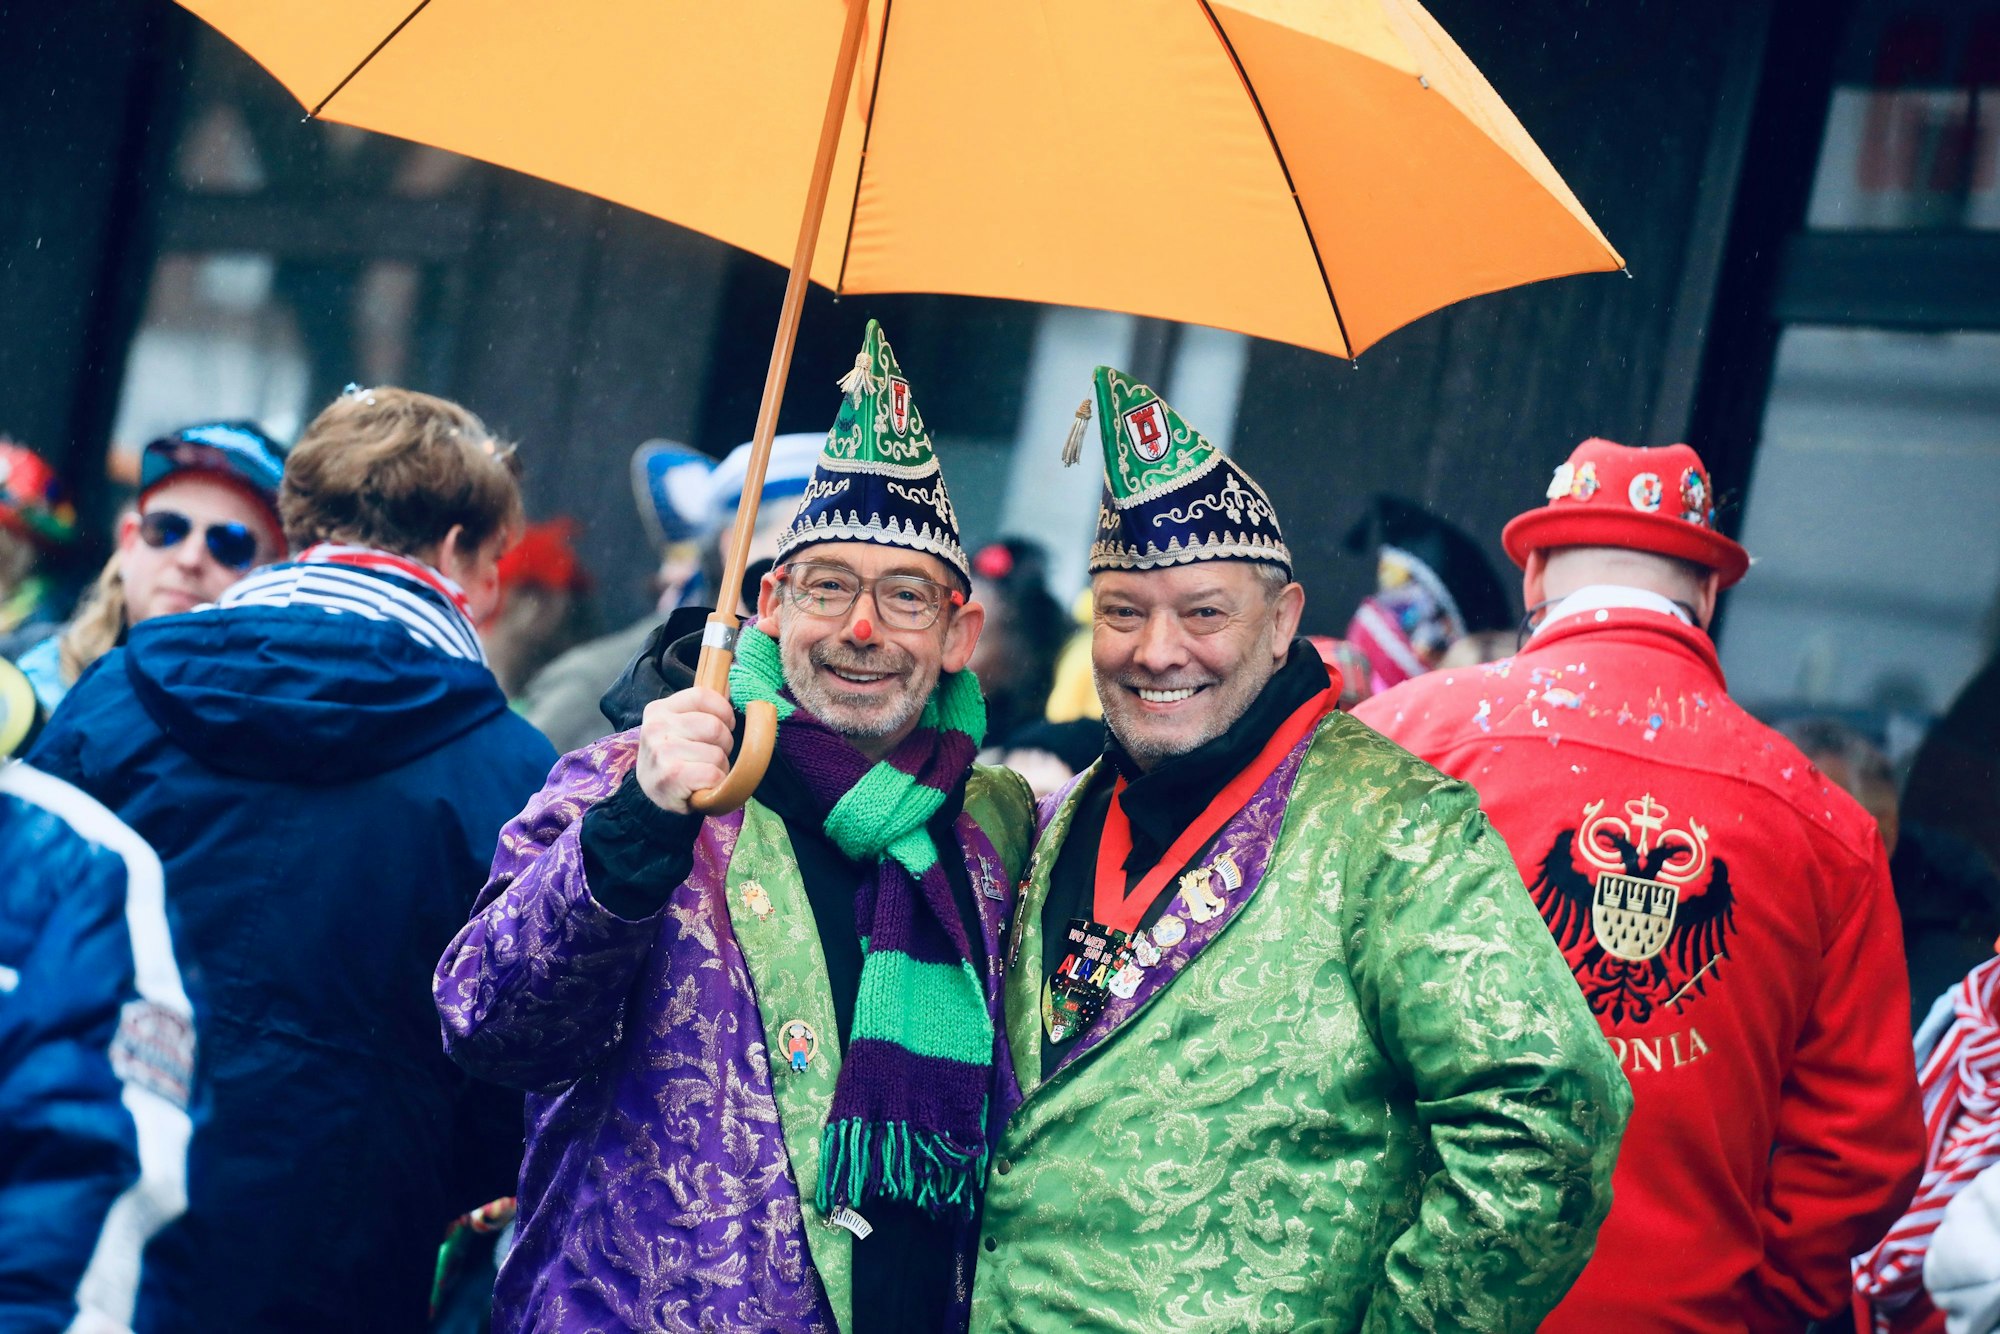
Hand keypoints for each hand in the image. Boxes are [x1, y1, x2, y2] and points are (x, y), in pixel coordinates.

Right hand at [635, 687, 736, 813]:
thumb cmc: (673, 759)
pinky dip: (714, 783)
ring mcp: (661, 751)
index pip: (703, 695)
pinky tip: (700, 785)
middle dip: (723, 745)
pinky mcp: (670, 776)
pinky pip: (713, 773)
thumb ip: (702, 707)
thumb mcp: (679, 727)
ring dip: (719, 768)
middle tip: (709, 757)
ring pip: (717, 753)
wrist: (653, 797)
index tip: (724, 725)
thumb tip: (729, 682)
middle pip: (715, 726)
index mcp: (659, 709)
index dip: (723, 711)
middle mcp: (656, 727)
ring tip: (702, 773)